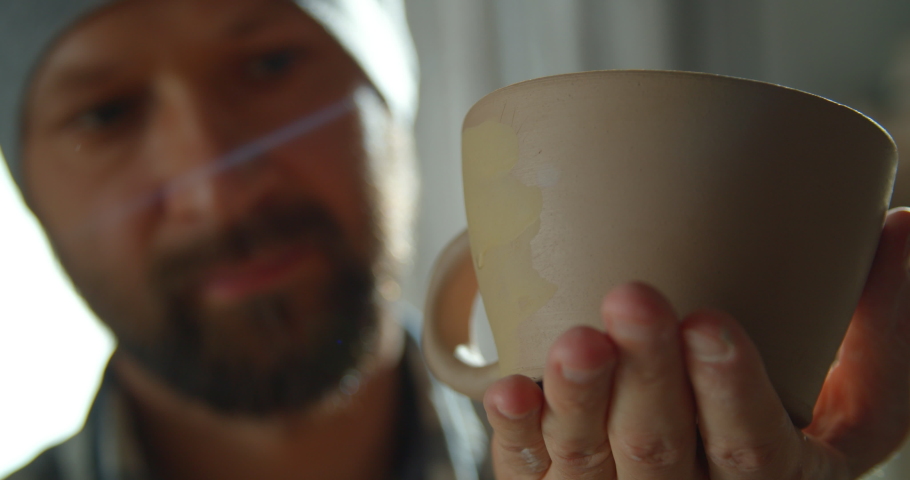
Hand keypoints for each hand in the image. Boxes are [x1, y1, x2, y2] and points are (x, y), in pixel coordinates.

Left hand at [484, 208, 909, 479]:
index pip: (755, 453)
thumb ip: (878, 331)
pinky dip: (521, 431)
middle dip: (648, 379)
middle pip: (662, 452)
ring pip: (591, 464)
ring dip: (580, 401)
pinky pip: (529, 472)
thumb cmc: (774, 430)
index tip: (710, 322)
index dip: (734, 395)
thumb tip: (907, 223)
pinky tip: (511, 388)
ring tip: (576, 340)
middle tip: (633, 298)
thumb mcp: (843, 405)